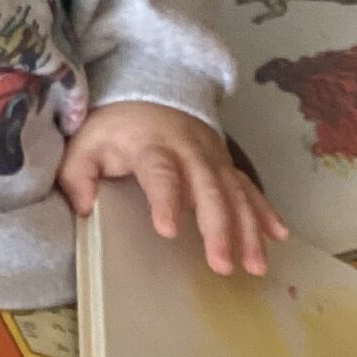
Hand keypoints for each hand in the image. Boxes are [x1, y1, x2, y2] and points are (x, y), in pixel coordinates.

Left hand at [59, 101, 286, 276]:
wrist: (148, 92)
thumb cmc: (115, 129)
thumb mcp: (86, 144)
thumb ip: (77, 174)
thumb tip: (83, 209)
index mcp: (152, 146)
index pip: (160, 172)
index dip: (165, 198)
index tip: (168, 229)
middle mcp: (188, 151)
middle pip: (207, 187)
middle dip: (218, 226)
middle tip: (223, 264)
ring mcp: (212, 157)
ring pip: (235, 191)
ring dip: (248, 227)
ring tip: (255, 265)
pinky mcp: (226, 164)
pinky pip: (249, 186)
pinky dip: (266, 210)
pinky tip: (279, 236)